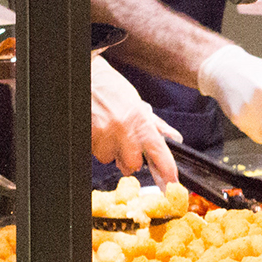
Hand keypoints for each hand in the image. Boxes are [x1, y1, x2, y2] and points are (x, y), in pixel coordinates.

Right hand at [91, 55, 178, 183]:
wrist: (87, 77)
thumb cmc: (112, 89)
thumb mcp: (138, 104)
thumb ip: (156, 125)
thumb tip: (174, 137)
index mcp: (141, 122)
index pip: (160, 154)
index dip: (168, 172)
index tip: (172, 184)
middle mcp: (125, 131)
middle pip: (134, 165)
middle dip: (130, 158)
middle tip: (125, 142)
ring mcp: (106, 136)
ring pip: (112, 160)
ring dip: (111, 151)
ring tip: (108, 130)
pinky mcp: (90, 139)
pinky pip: (97, 154)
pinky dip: (98, 146)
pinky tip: (98, 130)